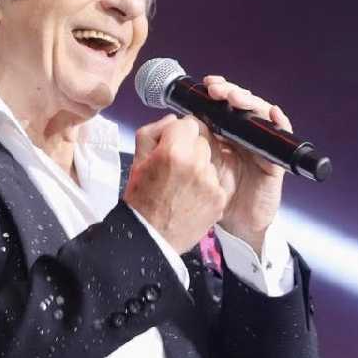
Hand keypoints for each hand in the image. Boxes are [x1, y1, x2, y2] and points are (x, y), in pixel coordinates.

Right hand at [123, 114, 235, 254]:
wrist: (150, 237)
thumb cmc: (141, 198)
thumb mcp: (137, 160)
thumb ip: (154, 131)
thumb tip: (173, 120)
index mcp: (174, 151)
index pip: (189, 123)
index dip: (180, 133)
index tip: (173, 144)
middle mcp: (196, 163)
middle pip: (203, 140)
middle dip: (191, 148)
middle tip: (177, 166)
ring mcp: (211, 182)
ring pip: (210, 161)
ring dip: (200, 167)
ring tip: (183, 184)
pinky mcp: (220, 199)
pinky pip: (216, 181)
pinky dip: (207, 186)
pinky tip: (192, 197)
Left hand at [200, 74, 287, 252]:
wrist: (234, 224)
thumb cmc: (215, 195)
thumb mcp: (195, 166)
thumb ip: (188, 145)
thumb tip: (176, 118)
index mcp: (225, 134)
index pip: (224, 104)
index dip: (218, 92)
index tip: (206, 85)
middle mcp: (244, 136)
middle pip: (243, 105)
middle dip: (231, 92)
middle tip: (218, 90)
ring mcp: (261, 146)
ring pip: (261, 115)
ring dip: (251, 102)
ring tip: (236, 98)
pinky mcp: (274, 160)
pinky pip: (282, 138)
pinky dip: (280, 123)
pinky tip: (273, 114)